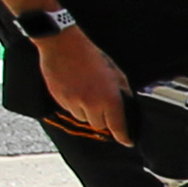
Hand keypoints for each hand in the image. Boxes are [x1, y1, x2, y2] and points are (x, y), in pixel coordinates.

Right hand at [31, 21, 133, 144]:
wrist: (63, 45)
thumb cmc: (90, 55)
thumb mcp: (115, 72)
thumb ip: (122, 91)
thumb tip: (128, 103)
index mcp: (109, 98)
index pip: (117, 127)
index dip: (123, 137)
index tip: (127, 141)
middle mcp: (91, 105)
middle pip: (99, 125)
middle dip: (103, 120)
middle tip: (103, 106)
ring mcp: (73, 103)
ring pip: (83, 119)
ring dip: (87, 112)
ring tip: (87, 93)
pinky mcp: (59, 100)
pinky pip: (69, 110)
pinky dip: (74, 104)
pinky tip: (75, 89)